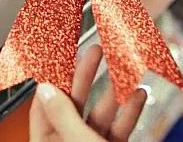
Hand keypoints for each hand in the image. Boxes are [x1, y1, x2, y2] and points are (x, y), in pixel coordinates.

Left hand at [30, 45, 147, 141]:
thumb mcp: (78, 139)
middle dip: (87, 75)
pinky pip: (119, 127)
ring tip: (122, 68)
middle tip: (96, 50)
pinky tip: (138, 95)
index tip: (62, 52)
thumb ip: (63, 114)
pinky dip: (130, 111)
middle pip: (74, 102)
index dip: (54, 76)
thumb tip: (47, 88)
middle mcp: (67, 140)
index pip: (44, 103)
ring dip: (114, 90)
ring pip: (100, 113)